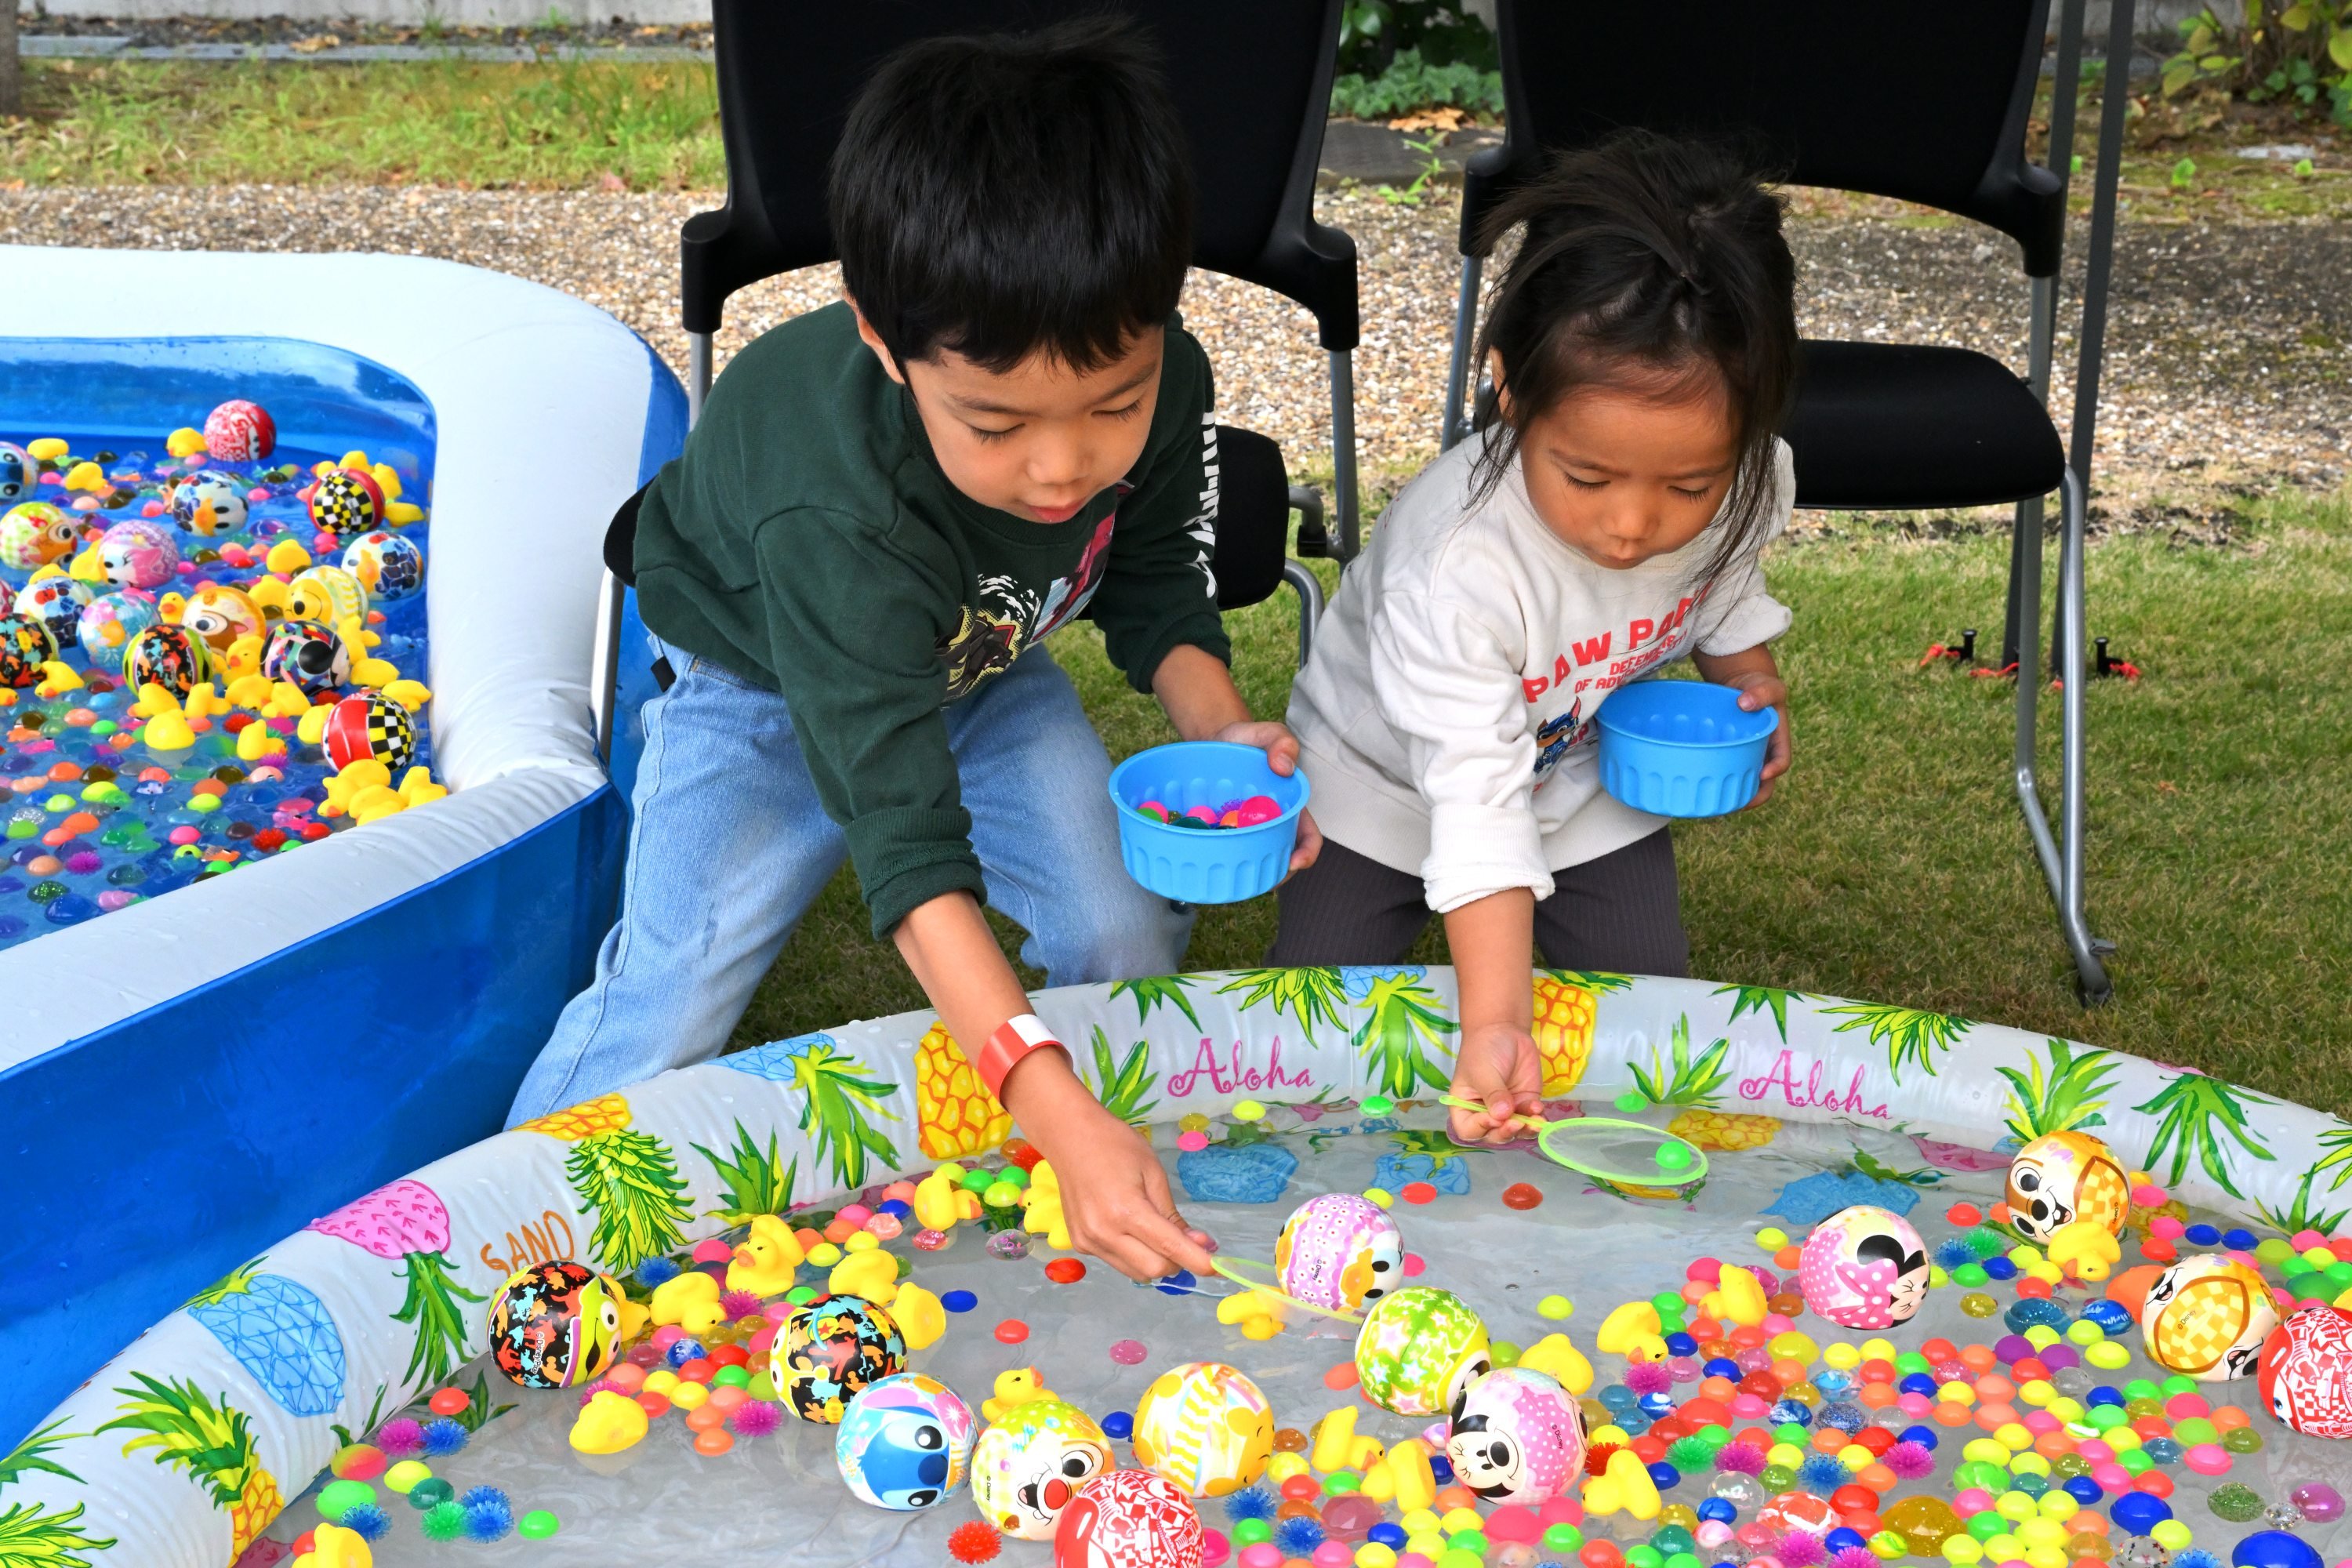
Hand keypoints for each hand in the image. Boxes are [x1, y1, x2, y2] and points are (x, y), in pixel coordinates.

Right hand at [1004, 1055, 1216, 1282]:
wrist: (1069, 1137)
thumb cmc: (1116, 1145)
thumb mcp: (1153, 1173)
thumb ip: (1173, 1215)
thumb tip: (1199, 1245)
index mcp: (1127, 1211)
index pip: (1170, 1249)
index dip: (1198, 1262)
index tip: (1218, 1268)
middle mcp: (1104, 1233)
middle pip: (1154, 1270)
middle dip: (1177, 1262)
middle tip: (1187, 1242)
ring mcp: (1089, 1242)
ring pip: (1135, 1272)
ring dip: (1155, 1260)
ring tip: (1156, 1232)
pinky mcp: (1080, 1244)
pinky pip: (1117, 1262)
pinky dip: (1133, 1254)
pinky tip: (1129, 1228)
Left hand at [1210, 718, 1322, 874]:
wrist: (1213, 741)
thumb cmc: (1245, 740)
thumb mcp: (1264, 733)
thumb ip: (1280, 741)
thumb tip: (1283, 766)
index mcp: (1290, 806)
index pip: (1308, 836)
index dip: (1306, 853)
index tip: (1294, 862)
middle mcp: (1272, 824)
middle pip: (1282, 858)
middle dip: (1275, 874)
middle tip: (1258, 882)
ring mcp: (1247, 831)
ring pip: (1254, 860)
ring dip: (1247, 875)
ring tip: (1230, 879)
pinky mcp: (1223, 832)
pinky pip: (1225, 851)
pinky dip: (1218, 860)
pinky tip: (1205, 863)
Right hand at [1447, 1020, 1543, 1144]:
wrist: (1505, 1031)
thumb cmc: (1484, 1050)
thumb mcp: (1483, 1071)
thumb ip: (1493, 1095)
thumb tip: (1503, 1116)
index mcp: (1465, 1107)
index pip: (1469, 1129)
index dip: (1481, 1128)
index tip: (1494, 1117)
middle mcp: (1484, 1114)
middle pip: (1493, 1135)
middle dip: (1506, 1132)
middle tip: (1516, 1122)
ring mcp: (1507, 1111)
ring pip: (1515, 1131)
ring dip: (1525, 1130)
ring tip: (1535, 1122)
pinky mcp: (1524, 1104)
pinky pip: (1531, 1118)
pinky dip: (1536, 1118)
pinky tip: (1539, 1108)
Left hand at [1722, 671, 1791, 807]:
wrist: (1741, 685)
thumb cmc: (1758, 686)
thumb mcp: (1767, 685)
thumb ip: (1762, 692)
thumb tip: (1745, 703)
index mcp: (1778, 740)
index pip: (1781, 761)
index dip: (1774, 771)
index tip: (1763, 775)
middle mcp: (1764, 752)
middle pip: (1764, 781)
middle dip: (1754, 795)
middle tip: (1738, 804)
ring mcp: (1746, 754)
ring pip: (1744, 779)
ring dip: (1735, 792)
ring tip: (1718, 802)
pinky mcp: (1729, 753)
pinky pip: (1726, 768)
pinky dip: (1719, 777)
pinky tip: (1702, 783)